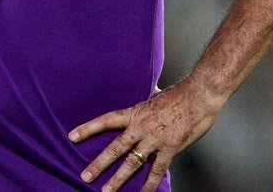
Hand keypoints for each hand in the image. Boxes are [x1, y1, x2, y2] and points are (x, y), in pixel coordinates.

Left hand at [69, 80, 220, 191]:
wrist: (200, 94)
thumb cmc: (180, 93)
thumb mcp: (157, 94)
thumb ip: (150, 98)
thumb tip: (150, 91)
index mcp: (135, 113)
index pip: (106, 120)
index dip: (88, 128)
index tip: (72, 136)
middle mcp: (141, 127)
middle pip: (115, 147)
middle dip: (99, 163)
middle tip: (85, 176)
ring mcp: (155, 139)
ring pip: (132, 162)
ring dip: (118, 178)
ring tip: (105, 191)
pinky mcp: (170, 148)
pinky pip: (156, 170)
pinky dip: (149, 184)